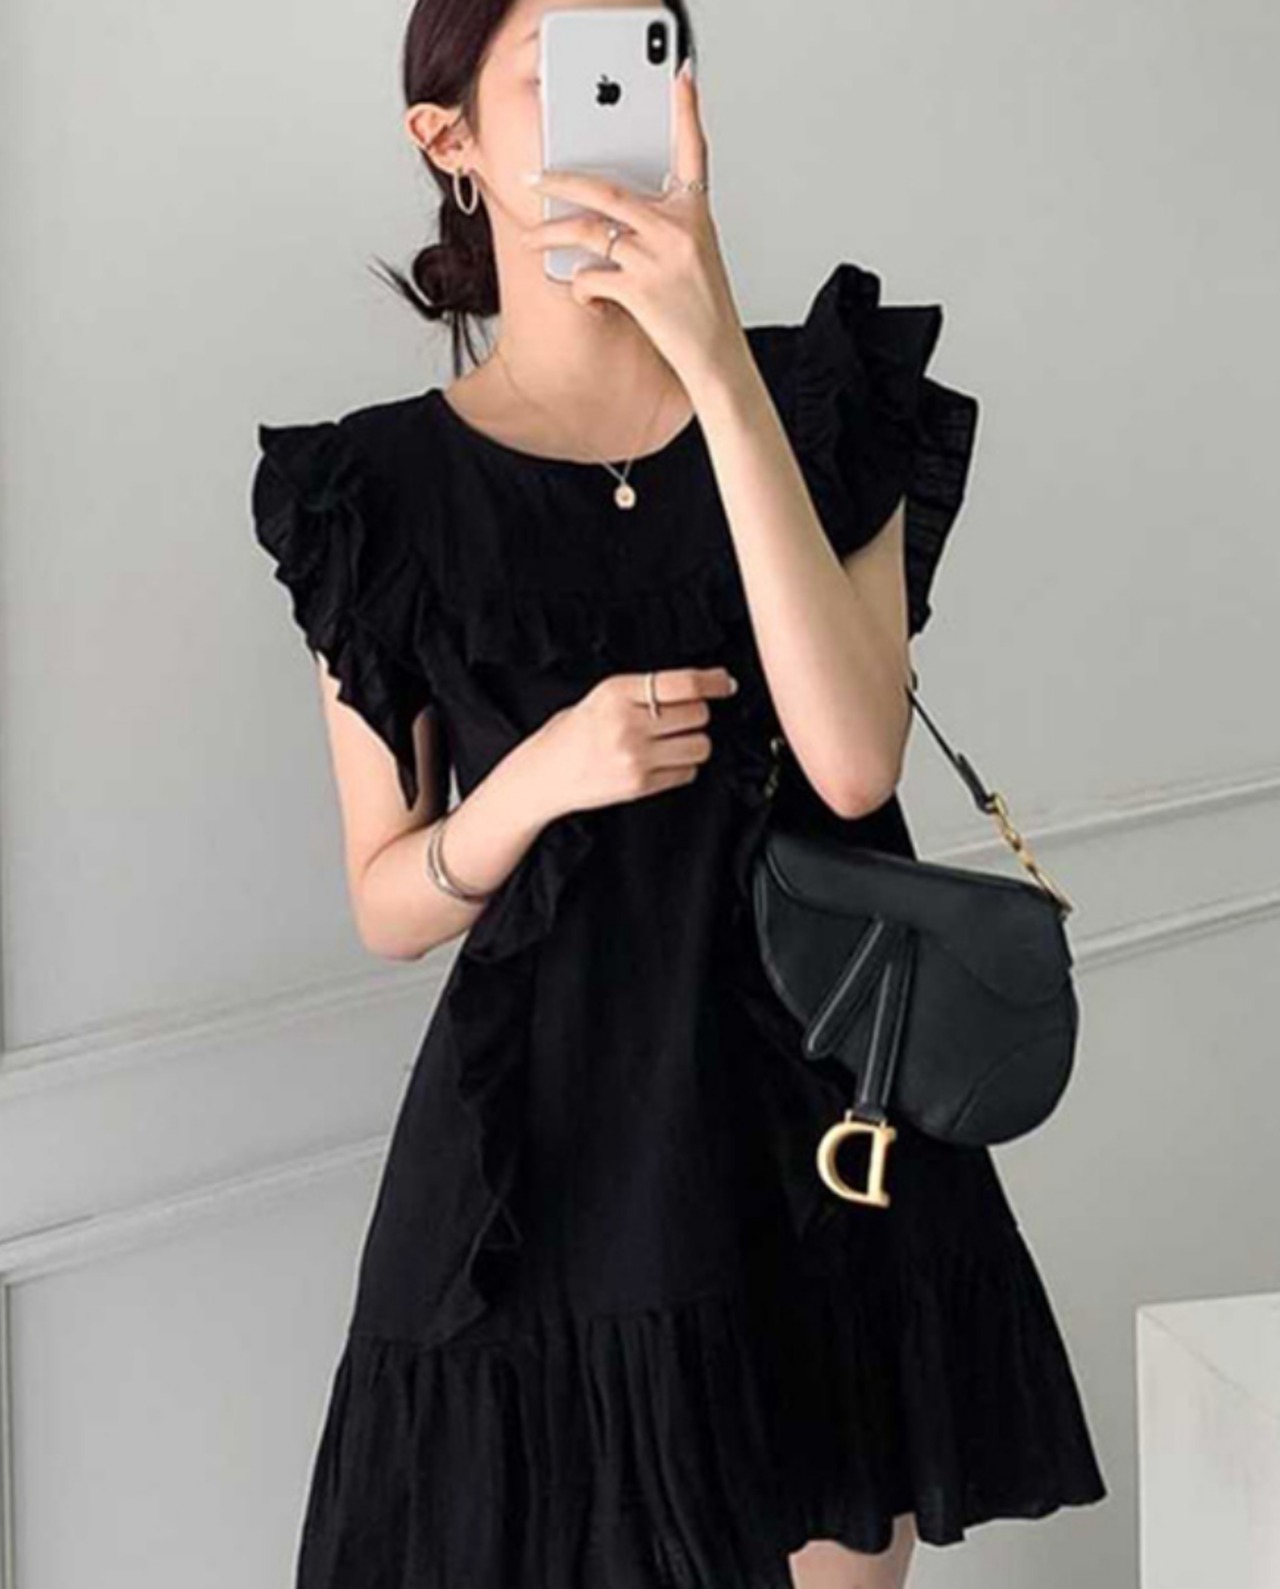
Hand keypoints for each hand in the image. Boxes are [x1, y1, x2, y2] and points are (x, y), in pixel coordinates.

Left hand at [520, 61, 747, 391]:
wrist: (717, 356)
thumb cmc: (703, 308)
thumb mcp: (694, 255)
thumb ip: (662, 228)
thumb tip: (610, 217)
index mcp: (695, 213)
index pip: (693, 150)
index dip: (687, 111)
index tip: (682, 77)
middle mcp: (677, 227)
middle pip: (606, 189)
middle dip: (561, 182)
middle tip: (534, 179)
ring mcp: (657, 257)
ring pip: (587, 232)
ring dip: (552, 237)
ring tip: (533, 241)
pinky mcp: (640, 289)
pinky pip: (590, 276)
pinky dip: (581, 288)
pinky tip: (589, 297)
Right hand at [523, 666, 738, 820]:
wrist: (543, 775)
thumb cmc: (571, 734)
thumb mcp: (601, 697)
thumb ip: (644, 691)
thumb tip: (698, 688)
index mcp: (616, 692)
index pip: (683, 684)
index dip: (713, 682)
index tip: (725, 683)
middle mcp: (627, 723)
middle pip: (697, 713)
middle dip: (696, 714)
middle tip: (680, 717)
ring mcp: (635, 756)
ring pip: (700, 745)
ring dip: (694, 742)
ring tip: (670, 742)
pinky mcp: (640, 784)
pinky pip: (688, 772)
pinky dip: (682, 766)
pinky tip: (661, 761)